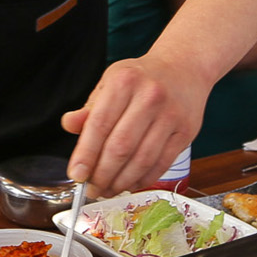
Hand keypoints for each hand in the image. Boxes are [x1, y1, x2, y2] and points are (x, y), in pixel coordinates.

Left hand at [61, 56, 204, 195]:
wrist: (184, 67)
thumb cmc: (141, 78)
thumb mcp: (110, 82)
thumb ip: (90, 108)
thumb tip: (69, 125)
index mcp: (124, 82)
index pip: (99, 125)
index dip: (86, 154)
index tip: (77, 175)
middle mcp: (149, 97)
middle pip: (121, 147)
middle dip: (103, 174)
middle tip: (92, 189)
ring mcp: (171, 115)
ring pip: (142, 160)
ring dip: (122, 182)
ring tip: (109, 190)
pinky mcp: (187, 131)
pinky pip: (162, 163)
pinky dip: (144, 179)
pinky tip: (131, 183)